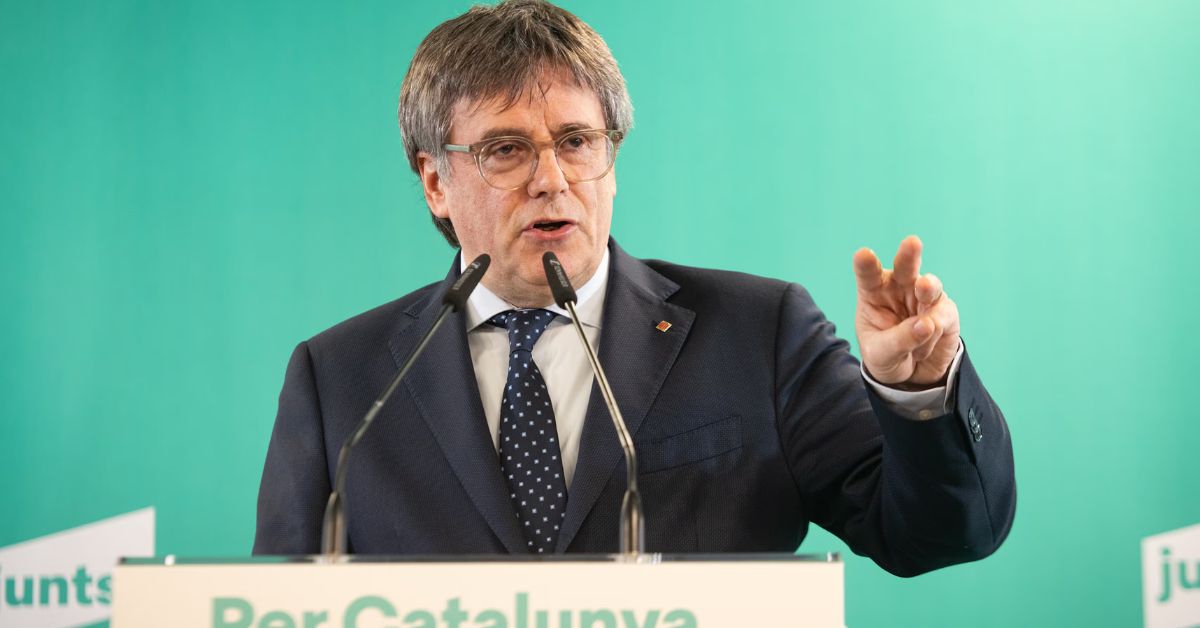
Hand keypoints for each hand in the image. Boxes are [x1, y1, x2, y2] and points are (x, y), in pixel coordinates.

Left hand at [853, 235, 960, 388]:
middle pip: (905, 267)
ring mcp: (925, 297)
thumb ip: (898, 339)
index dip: (866, 264)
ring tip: (924, 297)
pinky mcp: (946, 311)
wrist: (911, 375)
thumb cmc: (886, 356)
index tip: (863, 255)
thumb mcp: (881, 354)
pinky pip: (942, 316)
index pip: (868, 275)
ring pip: (929, 287)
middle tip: (912, 243)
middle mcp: (900, 288)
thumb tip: (926, 324)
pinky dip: (933, 334)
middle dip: (909, 255)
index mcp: (874, 293)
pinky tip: (922, 349)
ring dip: (927, 291)